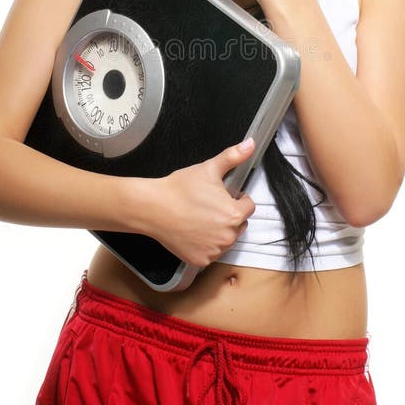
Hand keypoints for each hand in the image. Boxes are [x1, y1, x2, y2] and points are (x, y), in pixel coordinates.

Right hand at [146, 138, 256, 267]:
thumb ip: (233, 156)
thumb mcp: (209, 168)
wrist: (153, 207)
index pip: (249, 207)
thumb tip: (251, 143)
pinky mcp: (201, 260)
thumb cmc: (180, 188)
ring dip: (219, 231)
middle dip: (229, 215)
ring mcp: (214, 251)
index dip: (238, 199)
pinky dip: (206, 245)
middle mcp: (228, 236)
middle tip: (210, 206)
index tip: (224, 195)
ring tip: (201, 218)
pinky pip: (212, 253)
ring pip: (226, 239)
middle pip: (239, 224)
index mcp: (234, 214)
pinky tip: (194, 231)